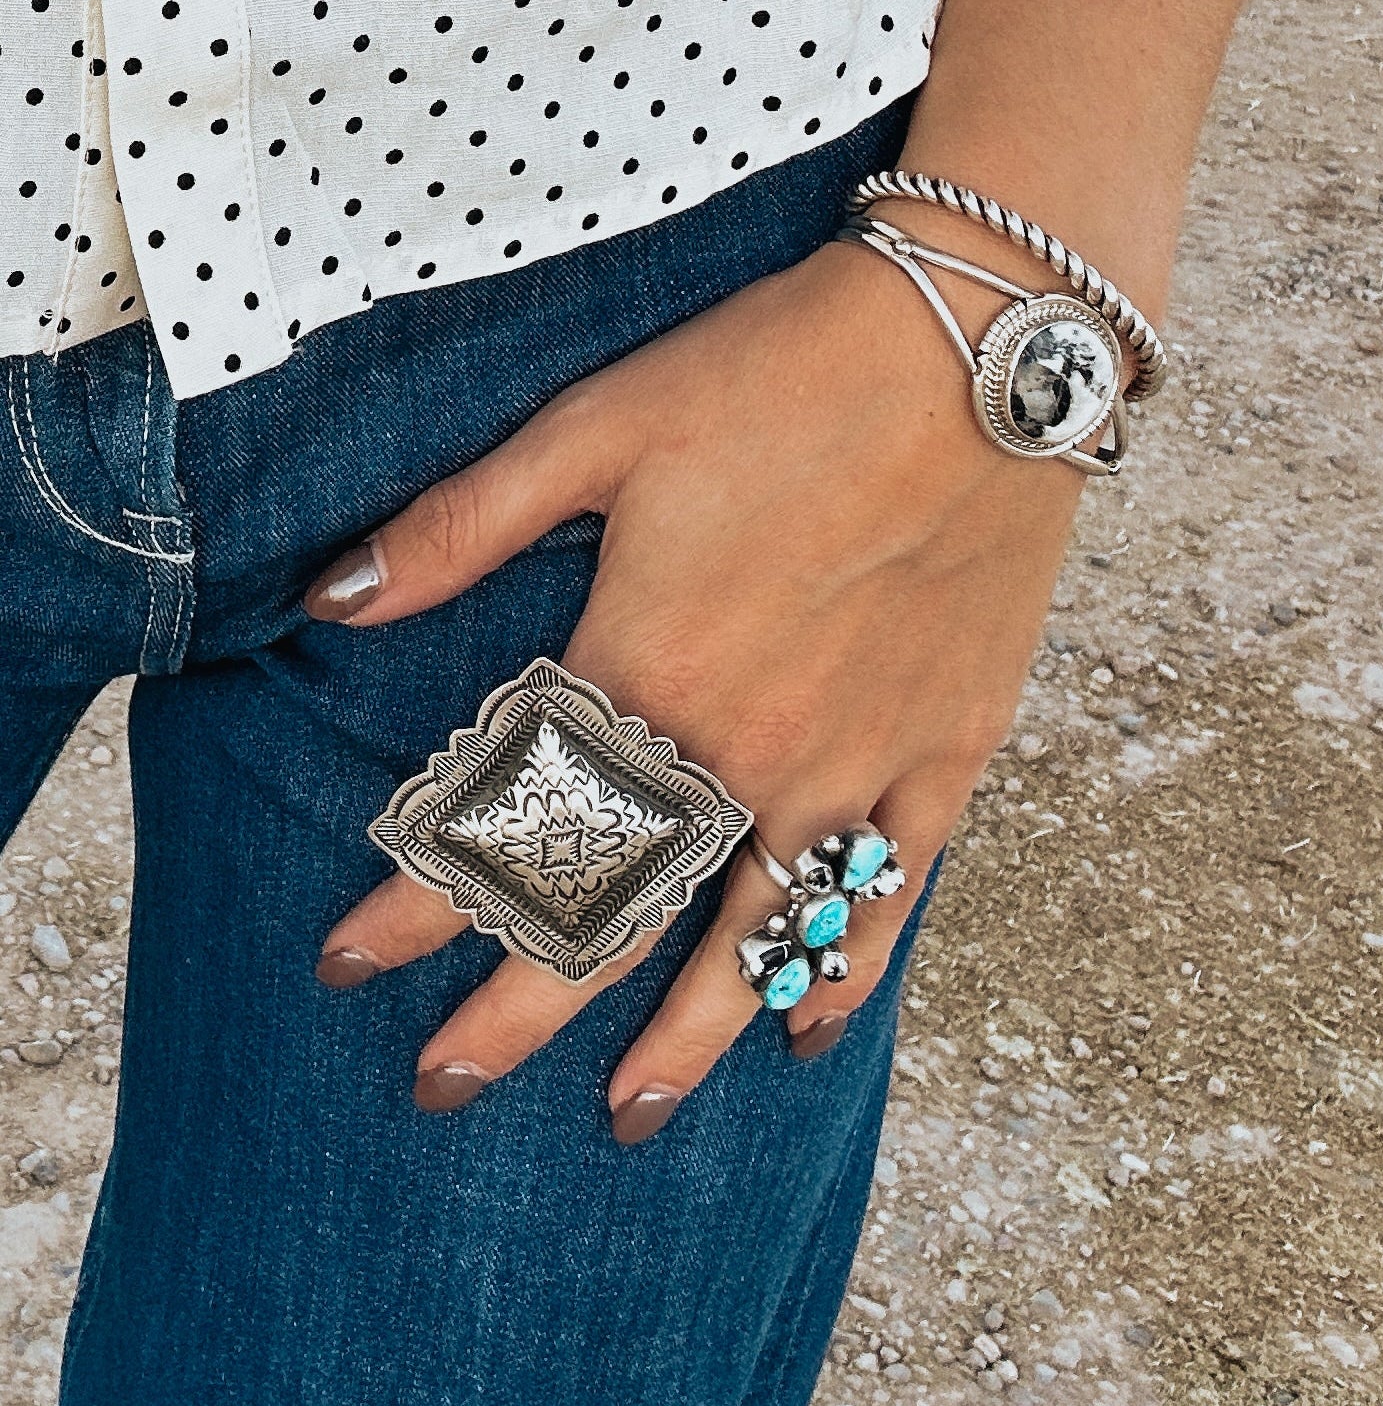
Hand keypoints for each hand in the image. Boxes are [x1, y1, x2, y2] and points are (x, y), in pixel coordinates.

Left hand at [305, 236, 1084, 1135]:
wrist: (976, 343)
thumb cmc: (778, 371)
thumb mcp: (598, 426)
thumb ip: (463, 527)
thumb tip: (333, 599)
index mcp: (646, 668)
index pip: (504, 824)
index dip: (413, 906)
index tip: (347, 961)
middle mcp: (745, 745)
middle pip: (617, 911)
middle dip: (516, 1007)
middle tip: (446, 1084)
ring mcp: (855, 759)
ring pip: (751, 935)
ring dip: (680, 1033)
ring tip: (627, 1111)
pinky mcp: (947, 745)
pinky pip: (889, 888)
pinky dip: (843, 966)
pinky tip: (807, 1026)